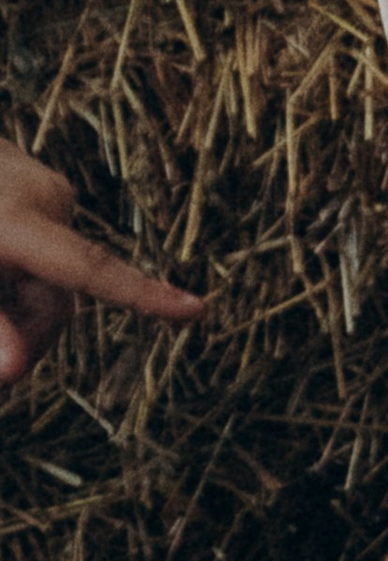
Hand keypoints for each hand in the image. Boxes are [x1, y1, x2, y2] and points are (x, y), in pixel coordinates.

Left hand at [0, 140, 205, 391]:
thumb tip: (15, 371)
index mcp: (16, 218)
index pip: (88, 270)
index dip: (142, 295)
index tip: (196, 310)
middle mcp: (48, 197)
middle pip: (61, 296)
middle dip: (26, 333)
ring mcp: (51, 189)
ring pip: (54, 278)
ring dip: (18, 303)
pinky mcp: (47, 189)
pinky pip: (49, 252)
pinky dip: (23, 277)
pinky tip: (3, 271)